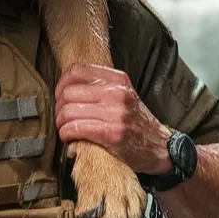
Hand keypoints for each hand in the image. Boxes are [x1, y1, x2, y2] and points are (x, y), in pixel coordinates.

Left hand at [55, 64, 172, 175]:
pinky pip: (76, 128)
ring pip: (69, 111)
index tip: (59, 97)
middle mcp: (117, 93)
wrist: (160, 146)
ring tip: (64, 129)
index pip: (77, 71)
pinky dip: (66, 134)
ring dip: (60, 123)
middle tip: (61, 118)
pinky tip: (68, 138)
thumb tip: (66, 87)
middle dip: (58, 108)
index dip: (61, 84)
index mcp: (118, 79)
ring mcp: (115, 113)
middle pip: (69, 93)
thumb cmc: (135, 122)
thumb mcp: (123, 94)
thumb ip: (100, 86)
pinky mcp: (112, 133)